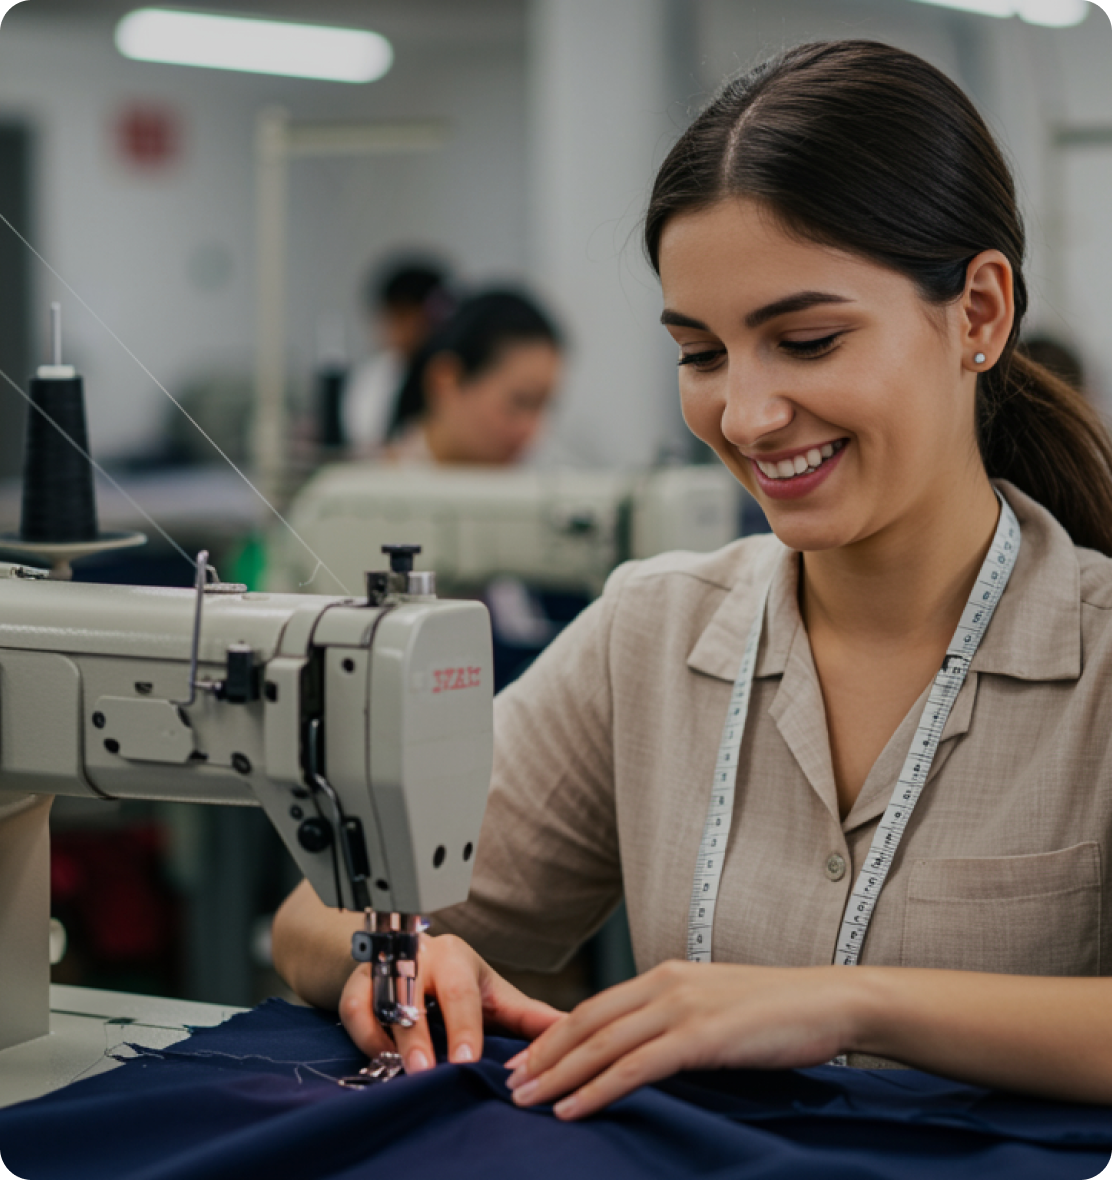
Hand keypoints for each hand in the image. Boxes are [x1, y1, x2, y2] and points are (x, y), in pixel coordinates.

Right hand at [339, 932, 563, 1075]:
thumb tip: (572, 1027)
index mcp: (457, 958)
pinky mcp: (357, 983)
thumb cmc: (460, 982)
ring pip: (379, 1000)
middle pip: (415, 993)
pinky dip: (365, 1035)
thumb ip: (529, 1016)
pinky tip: (382, 1058)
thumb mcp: (494, 994)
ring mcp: (385, 968)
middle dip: (419, 1035)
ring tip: (399, 1070)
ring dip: (385, 1036)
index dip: (463, 1026)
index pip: (460, 991)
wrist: (410, 957)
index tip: (466, 1060)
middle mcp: (419, 957)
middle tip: (425, 1072)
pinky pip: (354, 1010)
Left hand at [504, 960, 862, 1118]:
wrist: (830, 1001)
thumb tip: (646, 1051)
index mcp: (665, 976)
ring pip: (603, 1044)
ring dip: (559, 1075)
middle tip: (511, 1085)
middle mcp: (665, 985)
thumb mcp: (716, 1007)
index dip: (554, 1035)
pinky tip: (574, 1109)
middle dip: (544, 1055)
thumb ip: (678, 1020)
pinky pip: (636, 1066)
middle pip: (586, 1023)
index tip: (527, 1061)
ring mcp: (682, 1007)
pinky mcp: (701, 1036)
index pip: (594, 1007)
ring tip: (527, 1101)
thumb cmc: (779, 1011)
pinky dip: (598, 1089)